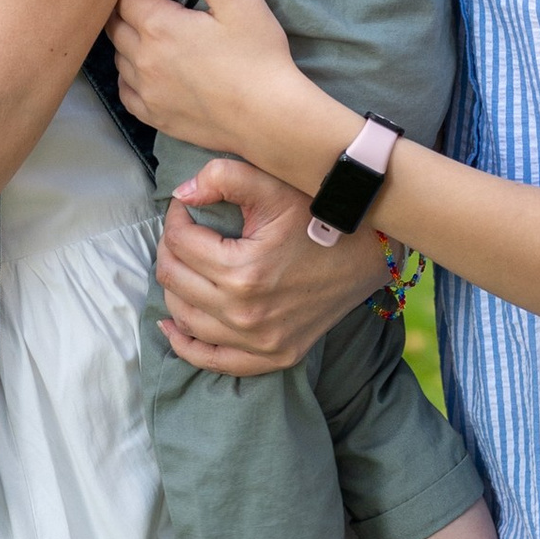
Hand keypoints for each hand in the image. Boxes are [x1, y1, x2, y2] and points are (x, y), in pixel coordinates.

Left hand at [113, 0, 300, 148]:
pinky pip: (126, 92)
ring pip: (118, 58)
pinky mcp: (155, 117)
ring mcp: (147, 92)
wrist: (269, 117)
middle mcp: (143, 60)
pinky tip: (150, 71)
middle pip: (114, 25)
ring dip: (129, 40)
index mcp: (158, 27)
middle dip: (128, 6)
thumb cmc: (258, 55)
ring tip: (155, 34)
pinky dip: (131, 76)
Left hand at [152, 158, 386, 374]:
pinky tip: (173, 326)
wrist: (369, 252)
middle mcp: (247, 313)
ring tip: (181, 265)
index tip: (186, 207)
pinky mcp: (275, 356)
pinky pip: (214, 361)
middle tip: (183, 232)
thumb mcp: (273, 184)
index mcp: (243, 270)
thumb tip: (181, 195)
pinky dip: (187, 346)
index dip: (175, 218)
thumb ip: (222, 177)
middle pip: (175, 280)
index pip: (180, 242)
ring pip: (186, 318)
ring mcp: (261, 341)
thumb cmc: (320, 214)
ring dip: (174, 289)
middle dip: (170, 249)